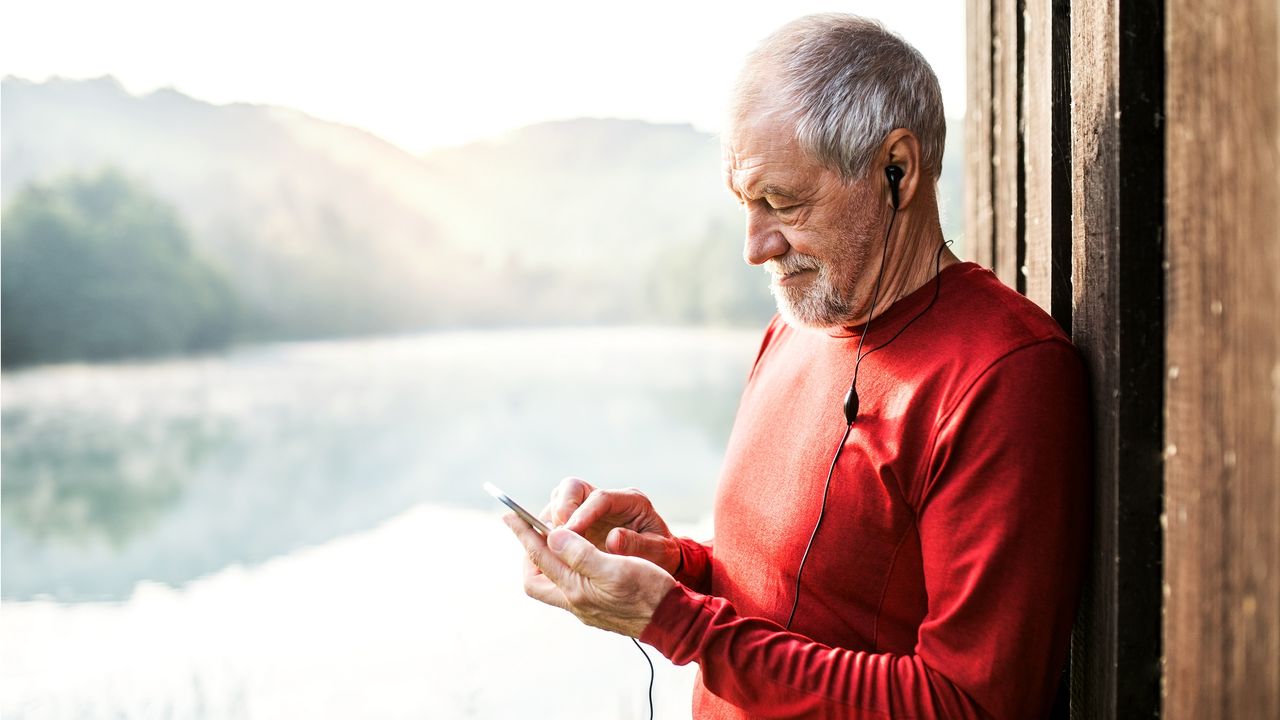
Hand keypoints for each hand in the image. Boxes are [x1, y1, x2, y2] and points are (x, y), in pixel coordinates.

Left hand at [504, 514, 675, 637]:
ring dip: (549, 561)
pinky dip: (567, 568)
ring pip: (553, 583)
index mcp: (577, 590)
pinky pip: (570, 586)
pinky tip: (579, 557)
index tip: (509, 513)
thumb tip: (552, 536)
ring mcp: (586, 607)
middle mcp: (576, 602)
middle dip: (530, 554)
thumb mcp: (616, 567)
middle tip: (534, 531)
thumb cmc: (650, 592)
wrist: (674, 621)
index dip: (523, 533)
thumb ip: (581, 553)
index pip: (540, 557)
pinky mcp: (598, 608)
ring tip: (556, 539)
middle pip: (536, 579)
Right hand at [544, 477, 680, 574]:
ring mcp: (590, 508)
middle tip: (555, 536)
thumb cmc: (661, 555)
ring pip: (559, 499)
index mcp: (631, 501)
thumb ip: (639, 546)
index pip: (600, 498)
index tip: (570, 532)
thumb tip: (613, 539)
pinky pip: (555, 518)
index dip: (582, 513)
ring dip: (551, 520)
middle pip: (573, 488)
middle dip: (560, 508)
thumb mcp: (659, 552)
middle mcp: (607, 499)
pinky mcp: (578, 520)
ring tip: (551, 545)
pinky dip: (549, 532)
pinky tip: (550, 551)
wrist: (660, 560)